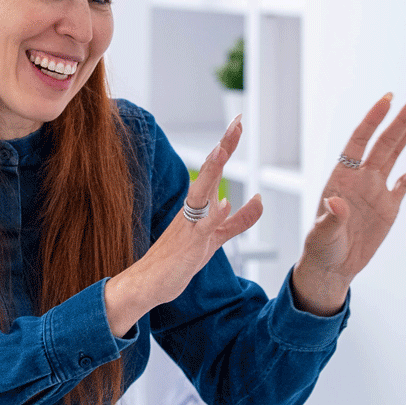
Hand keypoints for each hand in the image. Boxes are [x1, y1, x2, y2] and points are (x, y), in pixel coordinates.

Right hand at [103, 115, 263, 335]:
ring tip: (221, 150)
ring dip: (211, 171)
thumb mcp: (216, 237)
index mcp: (199, 205)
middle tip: (236, 122)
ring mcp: (189, 225)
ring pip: (201, 193)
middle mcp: (192, 209)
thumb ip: (238, 221)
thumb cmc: (178, 259)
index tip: (238, 121)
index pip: (215, 169)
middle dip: (223, 146)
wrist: (150, 283)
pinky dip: (213, 215)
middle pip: (209, 171)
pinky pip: (202, 227)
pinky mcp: (188, 244)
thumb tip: (256, 200)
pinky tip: (224, 204)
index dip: (227, 145)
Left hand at [292, 91, 405, 314]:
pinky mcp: (390, 206)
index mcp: (341, 178)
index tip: (387, 99)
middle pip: (384, 142)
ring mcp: (376, 190)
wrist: (334, 266)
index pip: (359, 141)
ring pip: (395, 154)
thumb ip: (331, 218)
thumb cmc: (321, 248)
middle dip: (400, 119)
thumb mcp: (323, 234)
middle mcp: (360, 178)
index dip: (372, 120)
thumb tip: (336, 203)